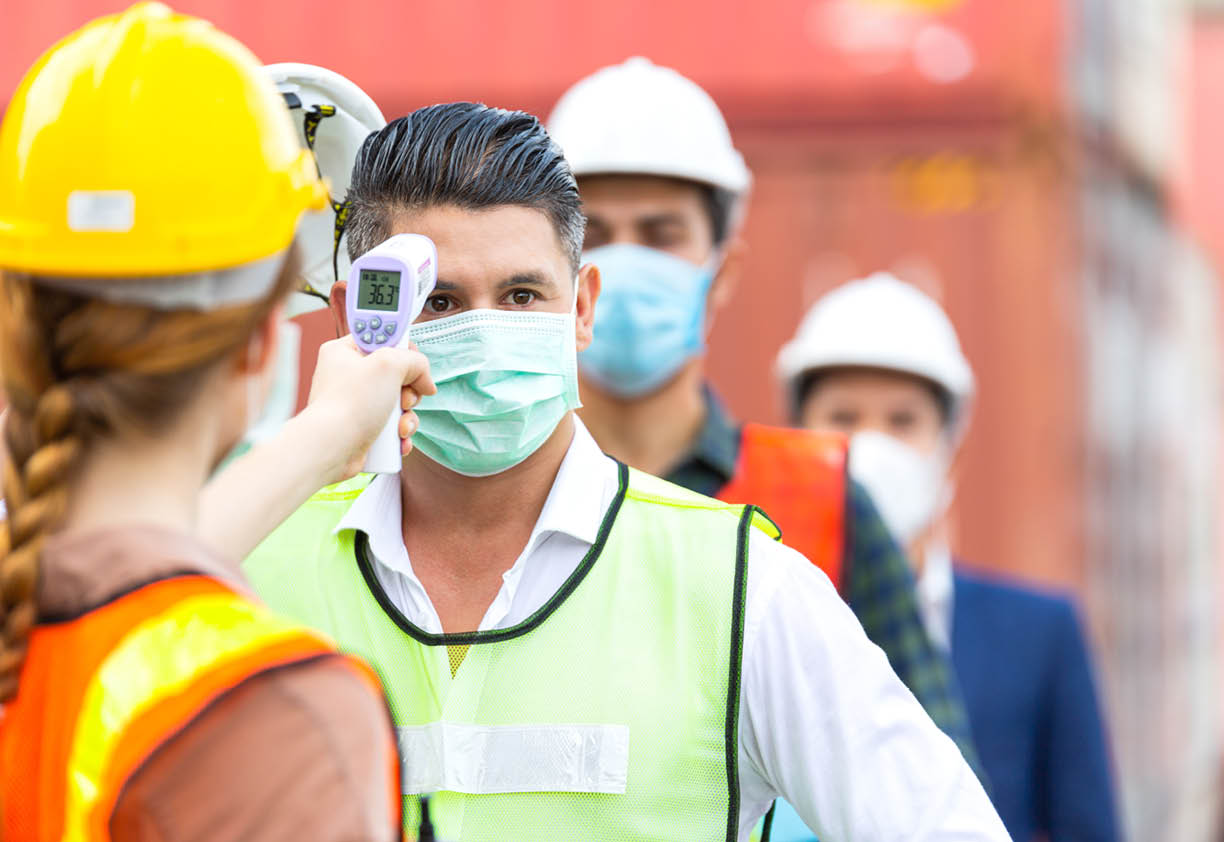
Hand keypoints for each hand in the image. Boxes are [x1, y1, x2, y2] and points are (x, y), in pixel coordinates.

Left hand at [302, 336, 435, 481]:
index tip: (411, 357)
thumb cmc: (349, 404)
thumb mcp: (389, 364)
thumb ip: (413, 359)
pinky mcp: (363, 426)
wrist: (333, 448)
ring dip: (407, 416)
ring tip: (399, 426)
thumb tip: (423, 377)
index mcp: (345, 351)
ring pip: (399, 402)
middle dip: (409, 389)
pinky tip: (397, 440)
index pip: (382, 336)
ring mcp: (357, 403)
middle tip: (404, 398)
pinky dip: (400, 433)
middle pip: (397, 372)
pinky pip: (393, 424)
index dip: (401, 346)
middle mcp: (349, 376)